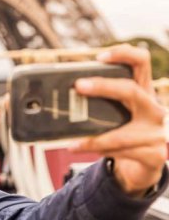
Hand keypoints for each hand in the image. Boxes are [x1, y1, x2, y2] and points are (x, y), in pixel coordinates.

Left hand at [72, 44, 166, 196]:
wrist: (144, 164)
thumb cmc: (124, 132)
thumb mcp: (116, 113)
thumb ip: (100, 102)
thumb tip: (62, 95)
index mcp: (143, 91)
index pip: (141, 62)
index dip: (123, 54)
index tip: (99, 56)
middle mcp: (153, 108)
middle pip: (130, 89)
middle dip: (102, 86)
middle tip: (79, 85)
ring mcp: (156, 132)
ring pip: (121, 133)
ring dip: (93, 138)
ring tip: (72, 141)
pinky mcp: (154, 154)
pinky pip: (120, 152)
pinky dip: (98, 150)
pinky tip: (81, 149)